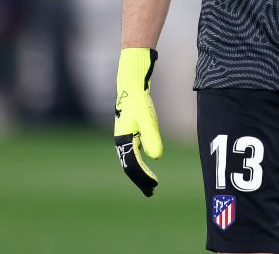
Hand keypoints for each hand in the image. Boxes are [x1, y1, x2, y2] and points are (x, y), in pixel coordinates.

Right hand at [114, 48, 162, 196]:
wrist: (131, 85)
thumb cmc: (138, 101)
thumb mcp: (147, 119)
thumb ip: (151, 137)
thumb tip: (157, 157)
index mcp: (122, 140)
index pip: (132, 165)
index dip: (143, 177)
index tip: (154, 186)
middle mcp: (122, 141)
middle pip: (130, 167)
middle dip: (140, 180)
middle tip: (152, 192)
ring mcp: (125, 138)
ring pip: (131, 161)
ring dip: (140, 173)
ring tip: (151, 184)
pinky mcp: (130, 133)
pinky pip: (134, 153)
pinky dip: (141, 163)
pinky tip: (148, 166)